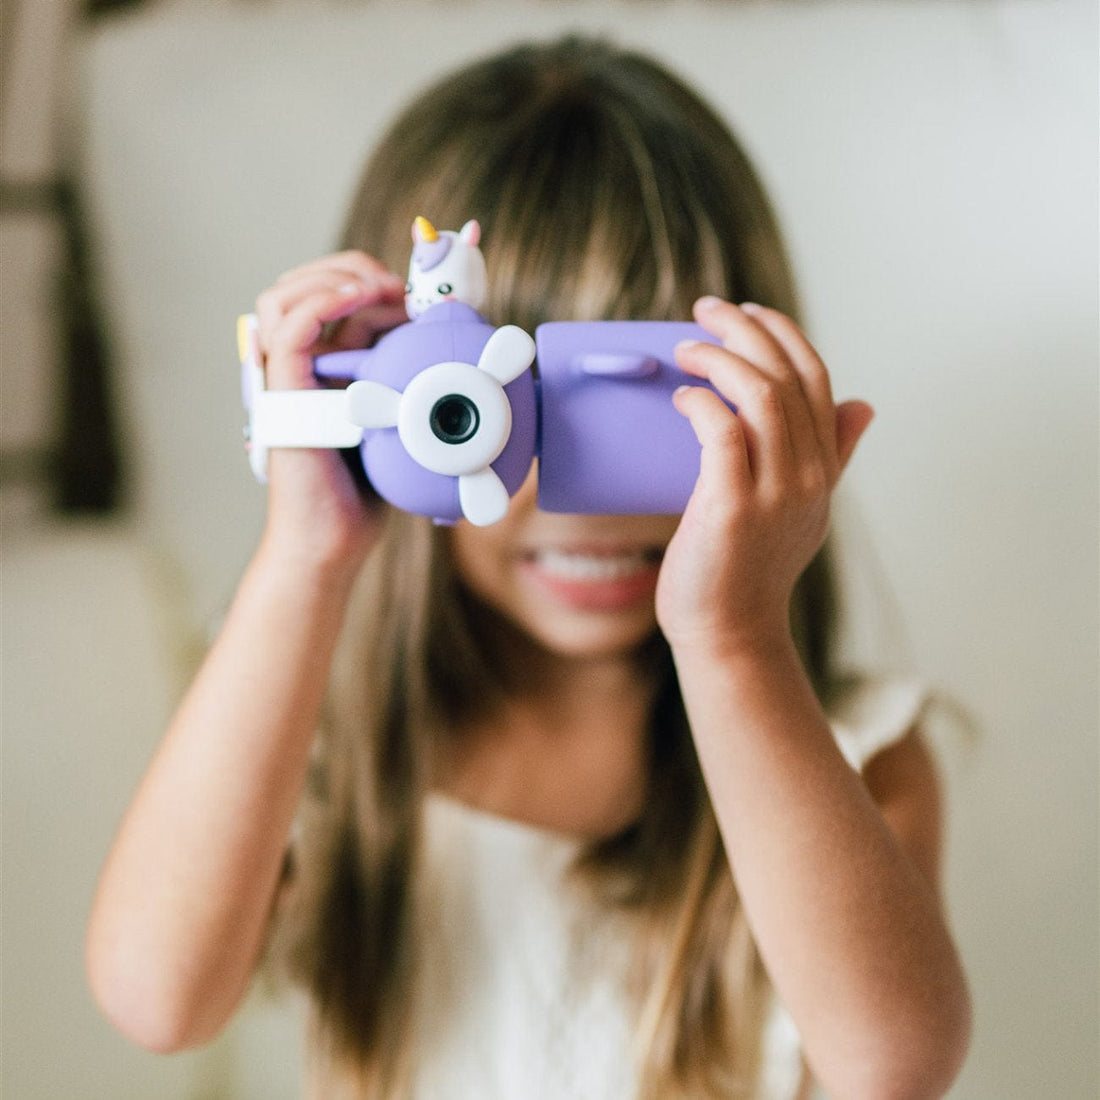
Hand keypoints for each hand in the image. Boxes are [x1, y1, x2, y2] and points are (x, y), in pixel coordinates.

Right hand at [253, 251, 408, 574]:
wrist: (335, 540)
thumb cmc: (369, 491)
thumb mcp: (402, 424)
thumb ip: (414, 386)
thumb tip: (464, 357)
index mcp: (322, 369)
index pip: (332, 300)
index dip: (371, 281)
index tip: (417, 295)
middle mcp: (297, 367)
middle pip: (303, 285)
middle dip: (354, 270)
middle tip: (400, 290)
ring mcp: (284, 378)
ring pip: (284, 295)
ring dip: (334, 278)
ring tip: (379, 289)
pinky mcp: (282, 392)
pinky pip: (289, 327)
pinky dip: (322, 301)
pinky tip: (358, 300)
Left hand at [655, 297, 873, 656]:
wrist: (730, 633)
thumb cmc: (750, 569)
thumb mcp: (803, 510)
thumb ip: (832, 456)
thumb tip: (863, 406)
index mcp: (824, 469)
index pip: (816, 379)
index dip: (785, 335)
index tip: (750, 311)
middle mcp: (809, 475)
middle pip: (786, 375)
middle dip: (747, 328)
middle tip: (706, 310)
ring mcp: (775, 491)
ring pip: (759, 393)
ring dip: (720, 356)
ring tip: (686, 347)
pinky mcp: (731, 507)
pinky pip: (721, 430)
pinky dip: (700, 402)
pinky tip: (680, 396)